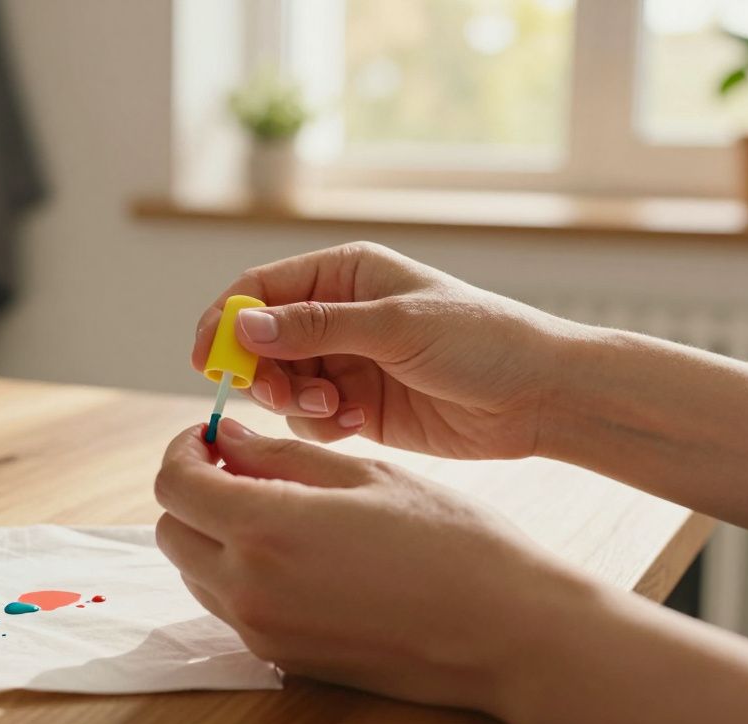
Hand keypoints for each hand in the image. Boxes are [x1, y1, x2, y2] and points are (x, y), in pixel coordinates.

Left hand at [154, 419, 586, 717]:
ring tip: (273, 508)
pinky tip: (294, 552)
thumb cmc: (449, 541)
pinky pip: (229, 606)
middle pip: (171, 530)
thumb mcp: (362, 474)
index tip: (210, 436)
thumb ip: (277, 456)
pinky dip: (239, 572)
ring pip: (195, 571)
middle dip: (193, 490)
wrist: (507, 630)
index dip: (184, 450)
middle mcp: (249, 588)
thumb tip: (222, 438)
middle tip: (240, 466)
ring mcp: (262, 631)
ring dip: (213, 533)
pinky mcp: (283, 658)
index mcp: (264, 529)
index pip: (174, 484)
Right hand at [191, 242, 582, 458]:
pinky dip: (323, 426)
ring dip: (295, 402)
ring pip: (282, 384)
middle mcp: (337, 315)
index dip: (226, 321)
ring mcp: (347, 362)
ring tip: (338, 410)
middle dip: (262, 372)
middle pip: (261, 341)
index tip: (208, 360)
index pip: (259, 289)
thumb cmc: (480, 340)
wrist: (540, 396)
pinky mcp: (359, 406)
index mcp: (344, 274)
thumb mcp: (395, 326)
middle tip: (280, 396)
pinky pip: (311, 418)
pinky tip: (361, 424)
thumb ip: (315, 327)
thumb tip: (242, 324)